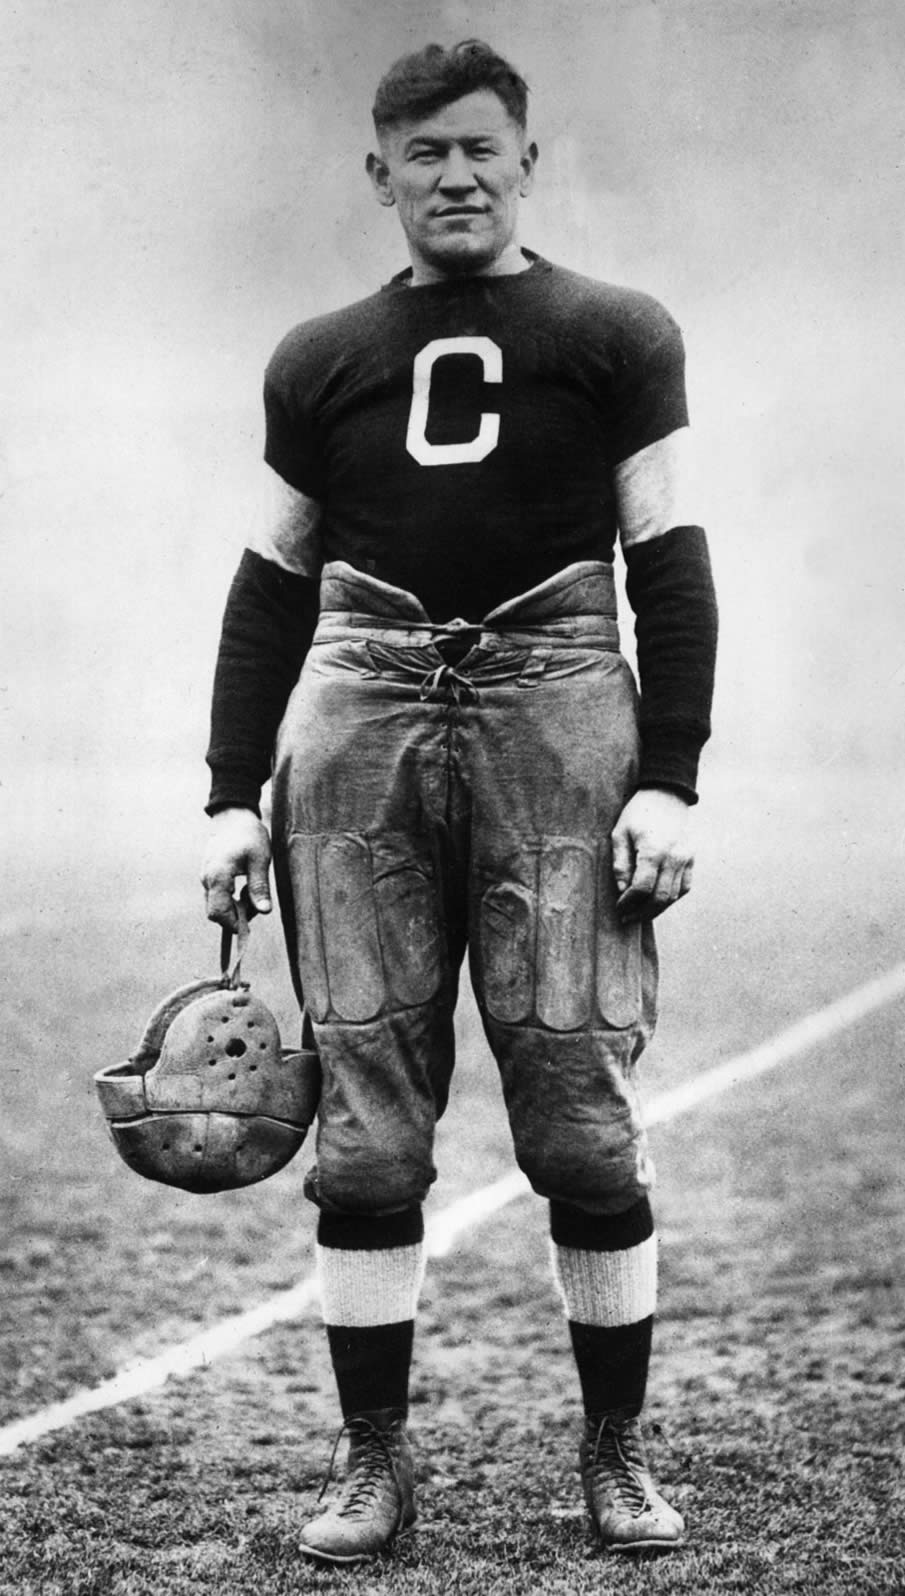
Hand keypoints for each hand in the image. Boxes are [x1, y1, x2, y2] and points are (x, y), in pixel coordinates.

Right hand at [201, 808, 272, 929]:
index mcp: (218, 876)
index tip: (251, 923)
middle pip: (215, 912)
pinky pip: (216, 895)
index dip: (234, 924)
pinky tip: (243, 885)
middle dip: (235, 915)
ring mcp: (205, 877)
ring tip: (250, 891)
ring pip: (215, 904)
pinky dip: (229, 898)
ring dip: (233, 906)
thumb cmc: (249, 835)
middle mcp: (206, 879)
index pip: (218, 913)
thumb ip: (259, 887)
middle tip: (256, 903)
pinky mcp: (208, 875)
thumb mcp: (260, 860)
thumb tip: (264, 912)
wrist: (233, 815)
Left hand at [611, 788, 693, 922]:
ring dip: (656, 909)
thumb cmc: (638, 813)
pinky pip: (684, 888)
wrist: (666, 794)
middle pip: (660, 898)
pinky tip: (657, 900)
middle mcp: (674, 857)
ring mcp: (686, 859)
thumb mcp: (620, 833)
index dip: (628, 903)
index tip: (618, 908)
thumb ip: (620, 864)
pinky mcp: (692, 859)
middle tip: (627, 918)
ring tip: (640, 913)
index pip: (642, 888)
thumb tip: (623, 892)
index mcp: (654, 850)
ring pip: (674, 897)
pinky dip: (671, 898)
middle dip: (642, 912)